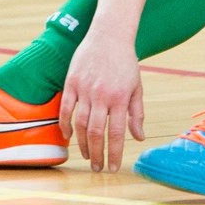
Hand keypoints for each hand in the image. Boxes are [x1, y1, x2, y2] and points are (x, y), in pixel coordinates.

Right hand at [58, 31, 144, 172]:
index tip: (113, 167)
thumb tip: (139, 137)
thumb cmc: (126, 63)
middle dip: (96, 154)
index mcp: (121, 97)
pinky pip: (65, 110)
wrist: (109, 36)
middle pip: (96, 133)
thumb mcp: (137, 87)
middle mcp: (102, 95)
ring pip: (80, 124)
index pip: (117, 133)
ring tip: (86, 155)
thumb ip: (136, 113)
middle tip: (97, 168)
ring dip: (82, 144)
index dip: (115, 153)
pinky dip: (65, 125)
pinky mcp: (71, 83)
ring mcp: (85, 89)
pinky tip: (69, 136)